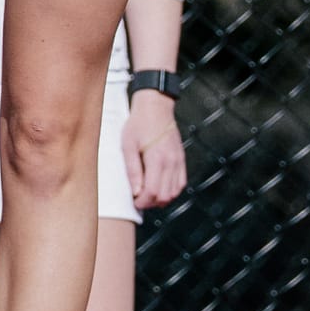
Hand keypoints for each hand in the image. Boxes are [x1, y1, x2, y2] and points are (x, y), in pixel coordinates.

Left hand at [121, 93, 186, 209]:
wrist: (155, 106)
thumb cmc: (138, 124)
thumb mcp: (128, 145)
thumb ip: (132, 170)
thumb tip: (136, 191)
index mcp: (156, 159)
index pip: (153, 192)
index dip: (143, 202)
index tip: (134, 201)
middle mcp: (171, 162)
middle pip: (165, 196)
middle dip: (151, 203)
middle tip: (139, 199)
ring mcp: (178, 161)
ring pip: (175, 192)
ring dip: (162, 199)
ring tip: (148, 195)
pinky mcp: (181, 159)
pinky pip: (181, 183)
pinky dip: (172, 191)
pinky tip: (160, 188)